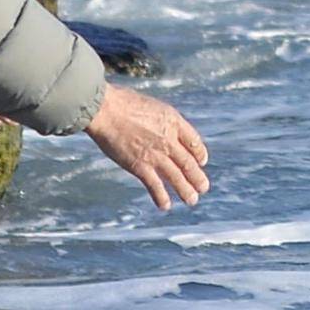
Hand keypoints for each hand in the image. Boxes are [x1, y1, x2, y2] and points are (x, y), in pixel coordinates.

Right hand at [84, 83, 210, 210]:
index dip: (200, 153)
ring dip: (185, 190)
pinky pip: (155, 185)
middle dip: (197, 177)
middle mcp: (168, 139)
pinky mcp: (140, 166)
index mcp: (173, 121)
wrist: (105, 110)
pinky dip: (161, 197)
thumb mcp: (151, 106)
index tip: (201, 161)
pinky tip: (165, 206)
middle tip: (203, 187)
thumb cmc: (122, 103)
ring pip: (177, 177)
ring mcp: (155, 154)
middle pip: (189, 162)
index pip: (194, 141)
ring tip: (192, 200)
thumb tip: (163, 129)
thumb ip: (161, 120)